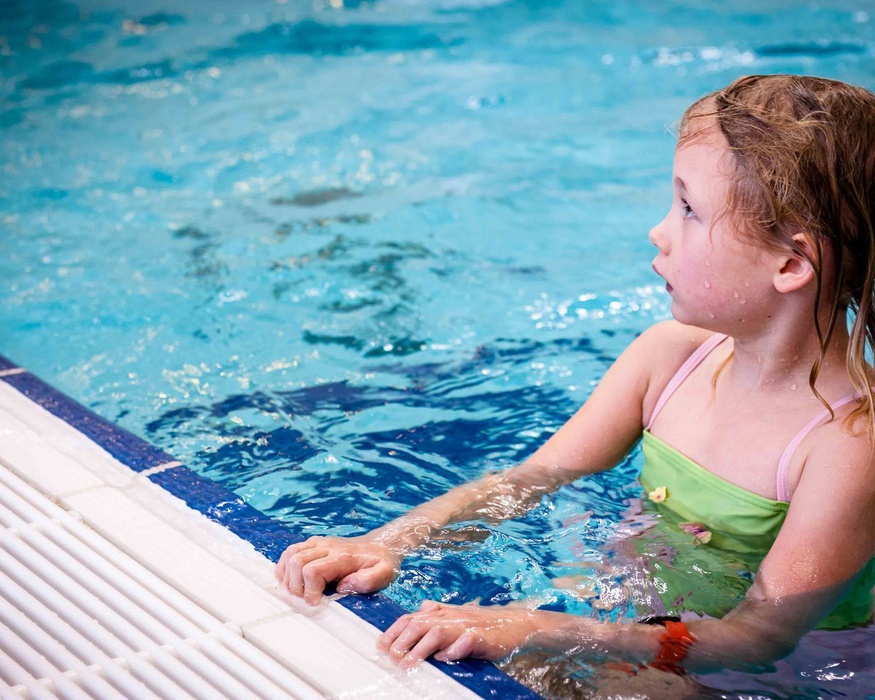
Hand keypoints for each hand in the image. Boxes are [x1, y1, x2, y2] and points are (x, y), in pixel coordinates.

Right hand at [274, 535, 400, 604]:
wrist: (383, 544)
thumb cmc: (383, 563)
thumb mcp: (385, 573)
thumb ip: (369, 580)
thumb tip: (343, 586)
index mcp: (342, 556)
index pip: (313, 570)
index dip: (309, 590)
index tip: (316, 603)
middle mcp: (327, 546)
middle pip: (296, 561)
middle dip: (295, 585)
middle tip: (306, 599)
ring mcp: (319, 542)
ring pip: (290, 553)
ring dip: (287, 576)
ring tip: (297, 591)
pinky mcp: (314, 543)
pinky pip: (291, 550)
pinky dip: (285, 567)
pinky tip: (293, 580)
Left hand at [377, 600, 540, 667]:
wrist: (516, 624)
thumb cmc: (484, 623)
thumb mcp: (458, 614)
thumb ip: (439, 611)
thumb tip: (421, 607)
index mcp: (442, 612)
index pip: (411, 618)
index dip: (394, 631)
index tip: (379, 646)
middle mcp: (450, 616)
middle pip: (419, 624)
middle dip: (402, 640)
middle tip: (390, 657)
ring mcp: (466, 626)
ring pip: (438, 632)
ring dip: (421, 648)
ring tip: (409, 663)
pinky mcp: (481, 637)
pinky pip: (465, 642)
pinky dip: (454, 650)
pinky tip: (445, 658)